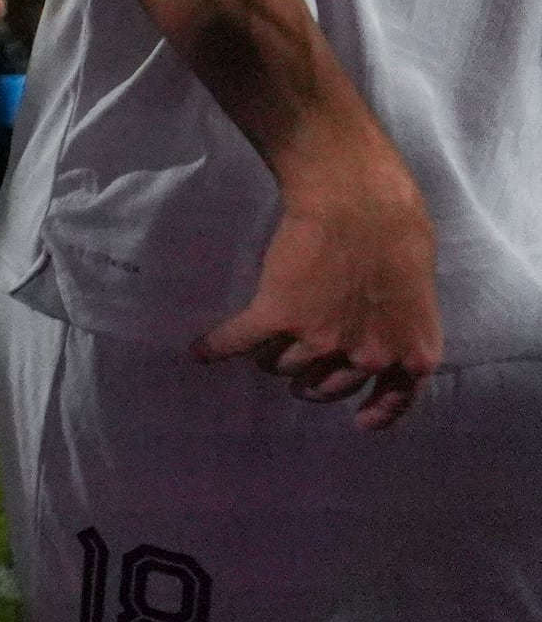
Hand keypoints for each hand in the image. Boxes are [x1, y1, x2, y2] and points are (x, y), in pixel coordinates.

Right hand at [199, 137, 439, 428]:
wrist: (360, 200)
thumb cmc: (399, 232)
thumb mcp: (419, 292)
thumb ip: (400, 323)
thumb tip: (380, 327)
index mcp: (411, 353)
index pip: (395, 400)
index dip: (374, 412)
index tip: (359, 420)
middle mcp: (368, 358)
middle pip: (326, 384)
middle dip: (311, 378)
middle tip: (298, 364)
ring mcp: (321, 340)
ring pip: (283, 364)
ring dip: (269, 355)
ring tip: (259, 342)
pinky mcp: (279, 314)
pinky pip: (241, 340)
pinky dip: (218, 347)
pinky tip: (202, 352)